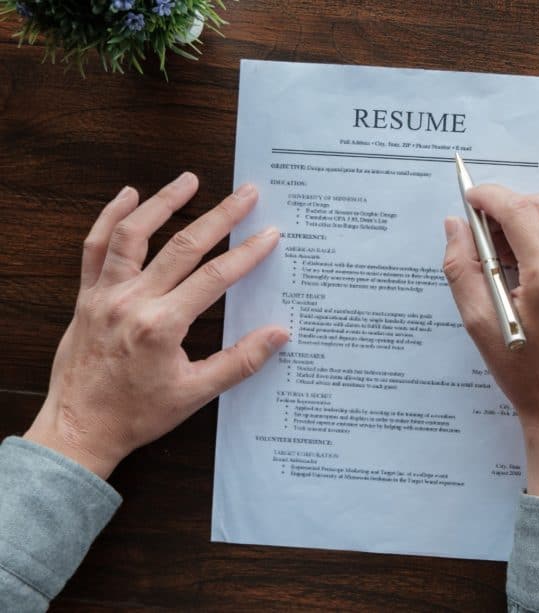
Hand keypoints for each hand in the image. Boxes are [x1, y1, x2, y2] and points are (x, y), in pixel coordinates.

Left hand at [24, 173, 287, 478]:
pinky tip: (127, 196)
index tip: (269, 233)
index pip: (214, 277)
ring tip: (189, 180)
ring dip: (163, 203)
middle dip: (219, 216)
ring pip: (133, 235)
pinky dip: (110, 218)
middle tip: (246, 193)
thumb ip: (240, 361)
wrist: (78, 428)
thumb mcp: (196, 394)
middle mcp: (131, 302)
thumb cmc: (136, 414)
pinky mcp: (85, 297)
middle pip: (182, 246)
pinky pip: (93, 248)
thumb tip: (280, 334)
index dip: (247, 253)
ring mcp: (104, 295)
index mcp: (161, 326)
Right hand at [443, 185, 538, 497]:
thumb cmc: (525, 375)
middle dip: (507, 205)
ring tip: (501, 249)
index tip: (470, 197)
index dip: (490, 197)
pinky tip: (526, 262)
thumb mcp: (479, 324)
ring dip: (527, 219)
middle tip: (480, 226)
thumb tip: (456, 226)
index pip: (520, 212)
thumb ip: (462, 268)